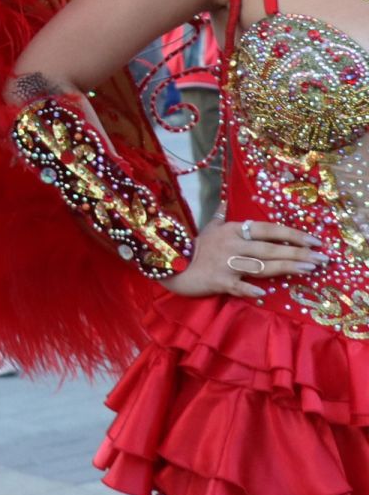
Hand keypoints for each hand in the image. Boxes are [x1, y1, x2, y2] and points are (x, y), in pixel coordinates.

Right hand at [162, 218, 326, 299]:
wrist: (172, 264)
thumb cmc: (194, 247)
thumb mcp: (208, 227)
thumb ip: (220, 215)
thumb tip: (226, 200)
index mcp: (233, 230)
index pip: (269, 230)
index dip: (292, 234)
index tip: (314, 240)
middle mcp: (232, 245)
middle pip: (271, 249)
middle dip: (298, 253)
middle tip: (322, 258)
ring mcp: (226, 263)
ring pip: (261, 266)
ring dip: (286, 268)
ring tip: (309, 269)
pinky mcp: (219, 281)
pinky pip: (237, 286)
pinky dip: (248, 290)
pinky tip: (263, 294)